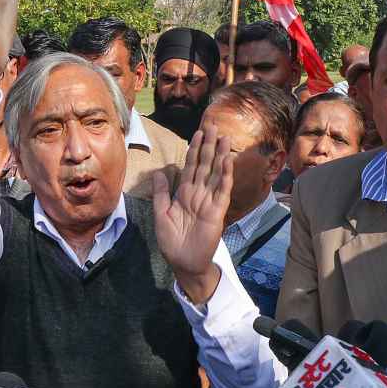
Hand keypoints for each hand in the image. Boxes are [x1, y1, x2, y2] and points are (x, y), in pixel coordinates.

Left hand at [153, 124, 232, 303]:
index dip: (194, 149)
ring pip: (215, 173)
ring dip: (219, 155)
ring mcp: (209, 201)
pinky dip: (225, 175)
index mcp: (184, 193)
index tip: (197, 132)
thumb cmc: (171, 241)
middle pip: (204, 164)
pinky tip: (227, 161)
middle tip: (212, 125)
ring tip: (223, 137)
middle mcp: (198, 194)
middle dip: (208, 145)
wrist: (183, 262)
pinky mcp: (217, 211)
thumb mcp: (161, 214)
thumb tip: (160, 172)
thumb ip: (161, 193)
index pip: (190, 166)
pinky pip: (221, 190)